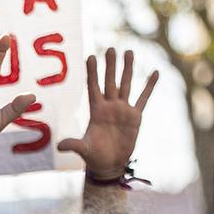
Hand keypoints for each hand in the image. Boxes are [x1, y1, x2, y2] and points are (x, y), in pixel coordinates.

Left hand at [59, 48, 156, 178]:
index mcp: (96, 111)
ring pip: (126, 85)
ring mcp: (123, 110)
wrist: (109, 165)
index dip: (92, 73)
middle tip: (111, 48)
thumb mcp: (83, 150)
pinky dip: (149, 86)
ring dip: (128, 69)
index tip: (90, 56)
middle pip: (110, 81)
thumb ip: (73, 145)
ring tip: (129, 52)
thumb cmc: (94, 157)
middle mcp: (110, 106)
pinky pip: (143, 98)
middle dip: (110, 65)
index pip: (93, 87)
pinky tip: (155, 72)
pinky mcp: (135, 117)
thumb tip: (59, 146)